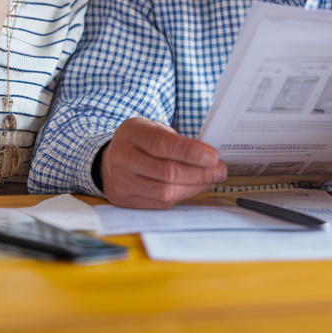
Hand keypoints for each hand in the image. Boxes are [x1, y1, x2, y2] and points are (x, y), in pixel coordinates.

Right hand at [101, 118, 227, 208]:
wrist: (111, 158)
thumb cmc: (141, 141)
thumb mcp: (155, 129)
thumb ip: (177, 141)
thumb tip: (209, 159)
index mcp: (131, 133)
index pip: (162, 145)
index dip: (191, 152)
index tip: (214, 157)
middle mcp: (121, 158)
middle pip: (167, 172)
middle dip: (200, 173)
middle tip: (220, 171)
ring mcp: (120, 182)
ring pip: (165, 192)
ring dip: (194, 187)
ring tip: (210, 180)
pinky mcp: (124, 200)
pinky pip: (160, 203)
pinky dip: (182, 196)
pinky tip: (193, 187)